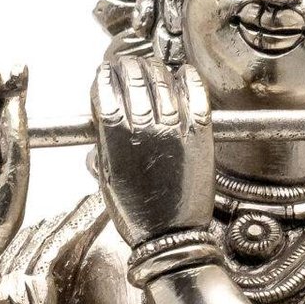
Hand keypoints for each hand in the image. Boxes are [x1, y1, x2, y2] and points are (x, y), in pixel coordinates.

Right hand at [92, 49, 213, 247]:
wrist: (172, 237)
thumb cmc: (137, 214)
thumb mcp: (106, 179)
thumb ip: (103, 146)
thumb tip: (104, 121)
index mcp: (117, 140)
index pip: (107, 90)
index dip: (105, 77)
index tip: (105, 74)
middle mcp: (146, 128)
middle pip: (135, 78)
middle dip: (127, 66)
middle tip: (127, 66)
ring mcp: (176, 129)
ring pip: (164, 80)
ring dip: (154, 67)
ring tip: (150, 67)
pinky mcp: (201, 134)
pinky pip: (197, 95)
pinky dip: (189, 78)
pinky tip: (182, 72)